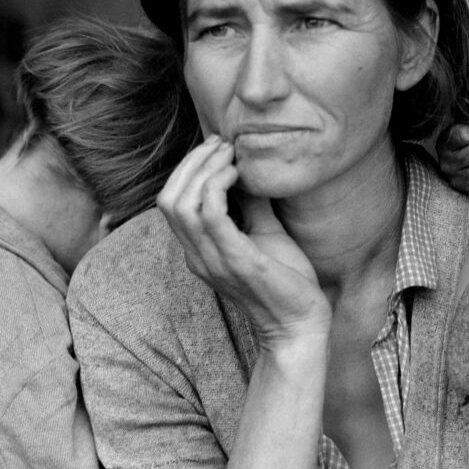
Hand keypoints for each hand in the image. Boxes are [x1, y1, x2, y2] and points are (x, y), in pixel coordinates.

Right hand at [157, 136, 330, 343]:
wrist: (301, 324)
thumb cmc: (285, 282)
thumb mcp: (265, 233)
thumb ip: (252, 205)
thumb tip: (251, 169)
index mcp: (199, 250)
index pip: (170, 202)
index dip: (187, 168)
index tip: (217, 147)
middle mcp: (197, 256)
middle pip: (168, 199)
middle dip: (191, 162)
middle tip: (222, 144)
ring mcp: (213, 260)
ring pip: (181, 204)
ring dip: (204, 169)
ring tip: (230, 155)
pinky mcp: (236, 261)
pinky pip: (211, 216)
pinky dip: (218, 186)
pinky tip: (239, 175)